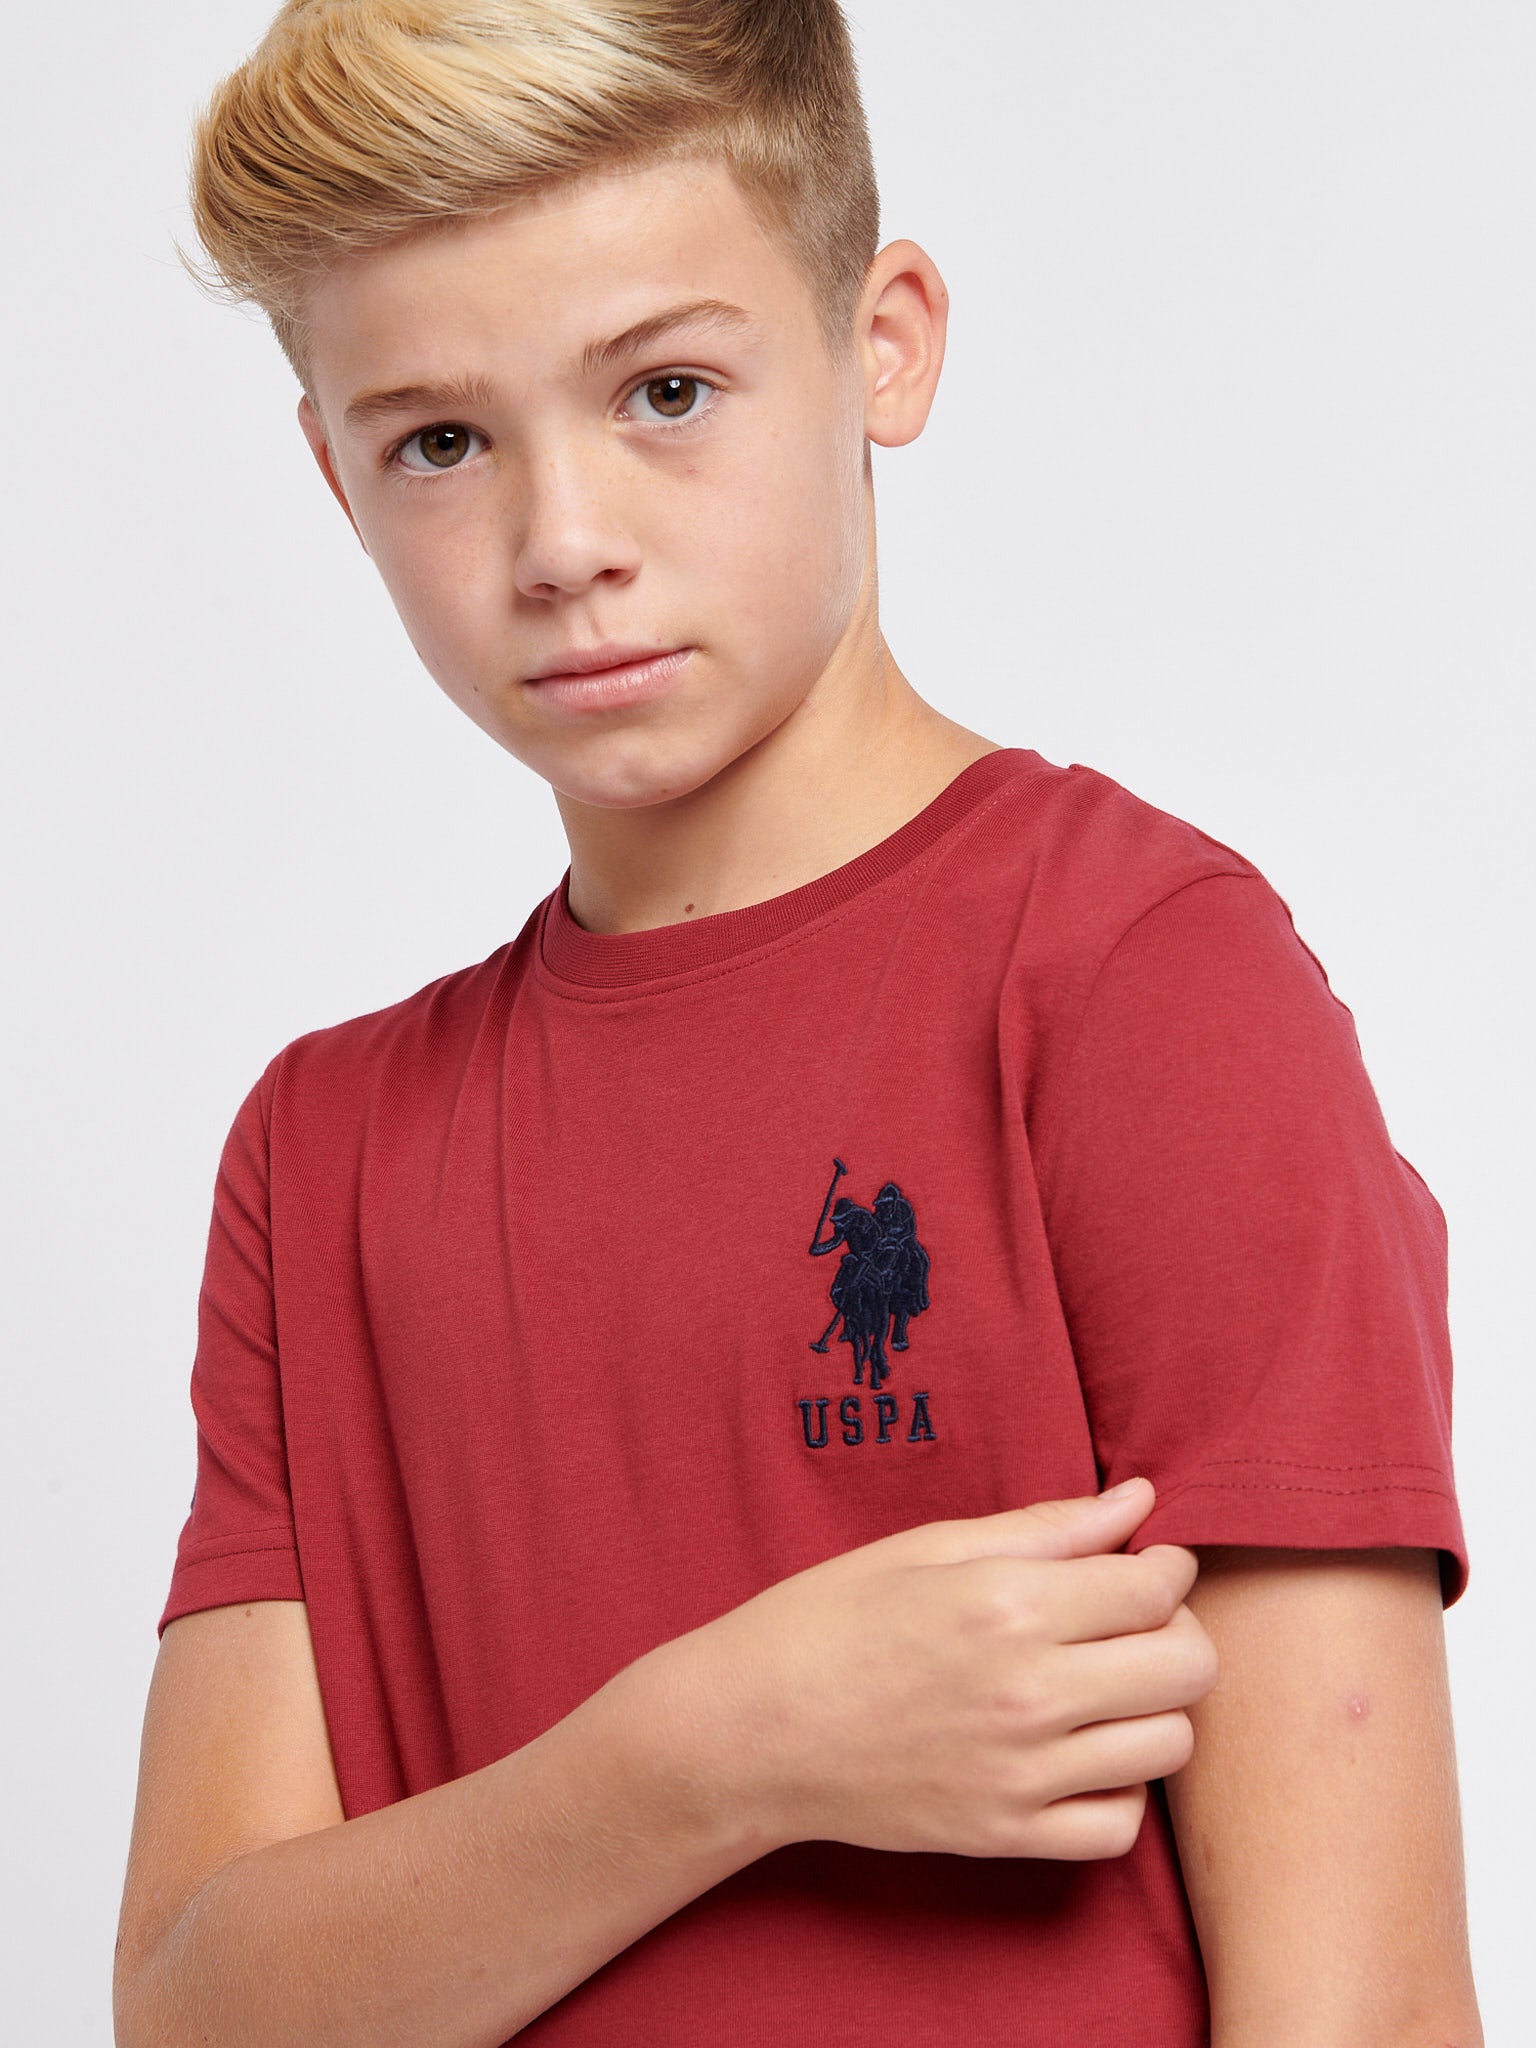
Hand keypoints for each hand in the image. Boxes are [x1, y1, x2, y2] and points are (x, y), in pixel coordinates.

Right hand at [637, 1478, 1216, 1861]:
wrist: (750, 1729)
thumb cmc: (829, 1619)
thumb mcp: (929, 1546)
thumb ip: (1046, 1527)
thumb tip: (1141, 1502)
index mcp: (1008, 1605)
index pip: (1155, 1590)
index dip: (1168, 1569)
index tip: (1151, 1564)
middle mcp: (1028, 1693)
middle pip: (1187, 1669)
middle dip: (1178, 1633)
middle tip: (1133, 1622)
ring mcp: (1020, 1775)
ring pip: (1168, 1747)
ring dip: (1154, 1709)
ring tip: (1106, 1685)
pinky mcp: (1004, 1836)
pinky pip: (1119, 1827)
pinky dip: (1120, 1791)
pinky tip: (1082, 1754)